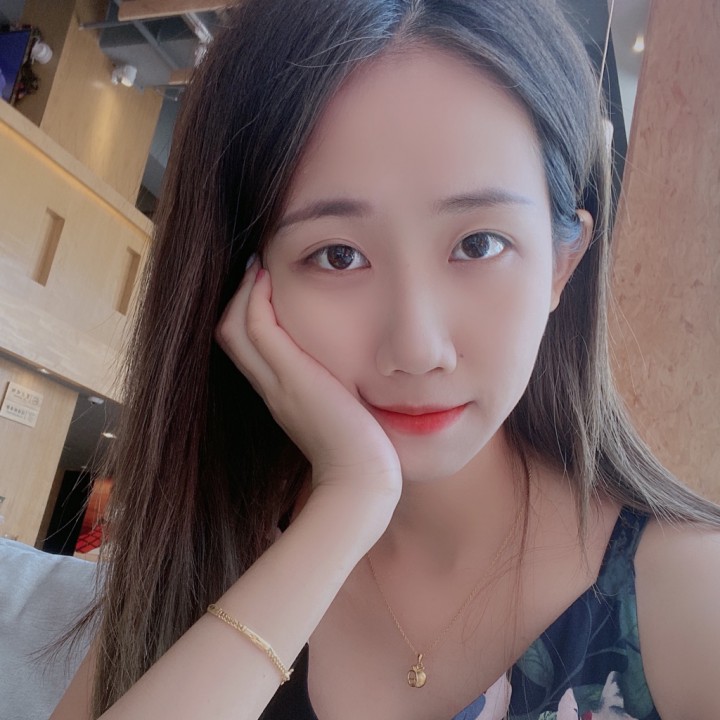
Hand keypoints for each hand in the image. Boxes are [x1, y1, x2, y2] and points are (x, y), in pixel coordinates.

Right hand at [215, 260, 401, 506]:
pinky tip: (268, 277)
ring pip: (234, 327)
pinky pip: (257, 327)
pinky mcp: (291, 377)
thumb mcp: (342, 415)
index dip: (247, 314)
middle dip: (237, 297)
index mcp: (281, 395)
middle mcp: (271, 387)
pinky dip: (256, 298)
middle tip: (254, 268)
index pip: (247, 347)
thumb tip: (352, 380)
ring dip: (244, 291)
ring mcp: (276, 382)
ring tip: (258, 266)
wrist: (361, 482)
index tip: (262, 286)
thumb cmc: (361, 453)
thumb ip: (336, 394)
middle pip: (229, 333)